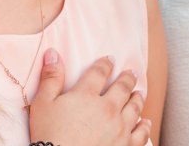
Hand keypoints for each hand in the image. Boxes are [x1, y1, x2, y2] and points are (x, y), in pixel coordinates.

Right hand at [28, 49, 150, 145]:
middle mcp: (107, 108)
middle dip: (127, 78)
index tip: (110, 59)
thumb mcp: (43, 105)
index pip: (99, 73)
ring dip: (137, 98)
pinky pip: (140, 133)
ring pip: (134, 107)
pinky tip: (146, 122)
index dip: (105, 64)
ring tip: (139, 93)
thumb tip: (52, 52)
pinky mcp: (125, 145)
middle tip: (132, 73)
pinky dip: (144, 126)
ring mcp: (119, 127)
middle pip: (122, 88)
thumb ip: (50, 78)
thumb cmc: (49, 135)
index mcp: (87, 95)